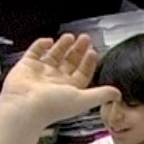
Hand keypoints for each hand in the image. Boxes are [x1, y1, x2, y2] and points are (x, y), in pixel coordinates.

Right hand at [0, 34, 120, 127]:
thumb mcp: (83, 99)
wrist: (25, 107)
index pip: (82, 73)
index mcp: (70, 90)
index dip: (88, 62)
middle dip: (78, 50)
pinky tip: (49, 40)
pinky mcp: (26, 67)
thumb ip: (101, 94)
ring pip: (54, 56)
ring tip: (70, 36)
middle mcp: (56, 82)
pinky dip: (41, 45)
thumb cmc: (52, 105)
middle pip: (70, 62)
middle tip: (85, 38)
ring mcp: (41, 74)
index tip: (93, 51)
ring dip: (62, 46)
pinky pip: (35, 53)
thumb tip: (118, 94)